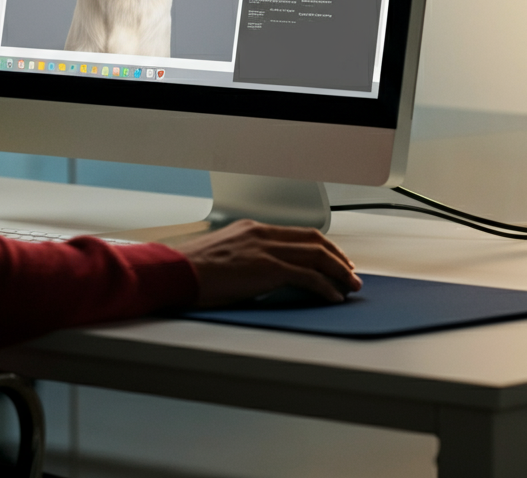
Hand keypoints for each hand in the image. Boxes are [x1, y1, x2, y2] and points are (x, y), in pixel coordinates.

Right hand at [175, 219, 360, 307]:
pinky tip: (333, 297)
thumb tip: (261, 279)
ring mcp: (265, 249)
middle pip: (313, 240)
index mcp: (251, 229)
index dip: (321, 246)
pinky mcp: (267, 268)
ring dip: (339, 271)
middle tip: (350, 272)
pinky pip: (307, 276)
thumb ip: (246, 261)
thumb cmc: (190, 270)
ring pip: (316, 255)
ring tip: (350, 286)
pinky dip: (325, 287)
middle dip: (337, 257)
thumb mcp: (223, 257)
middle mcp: (261, 234)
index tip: (332, 259)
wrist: (176, 271)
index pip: (296, 233)